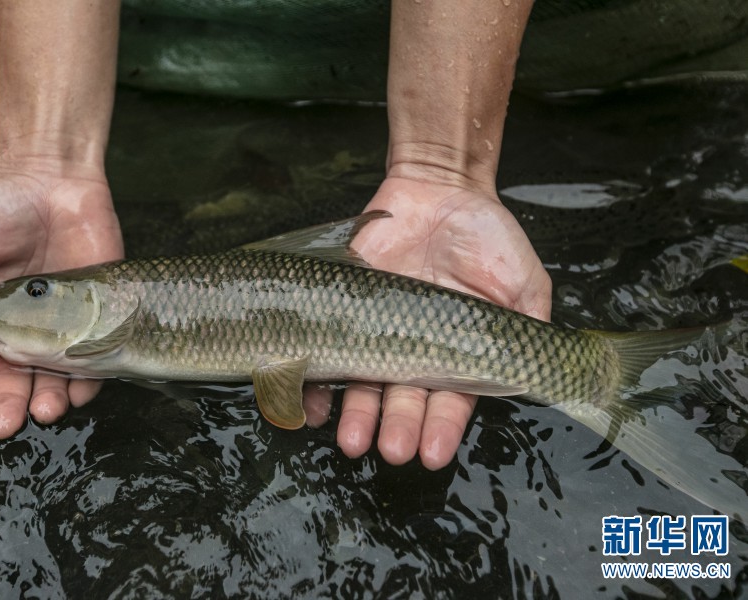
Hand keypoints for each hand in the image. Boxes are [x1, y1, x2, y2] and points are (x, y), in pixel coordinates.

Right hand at [0, 160, 123, 466]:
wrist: (51, 178)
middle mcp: (20, 333)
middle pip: (10, 386)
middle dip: (5, 410)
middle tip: (5, 425)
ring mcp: (61, 325)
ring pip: (52, 379)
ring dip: (47, 400)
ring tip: (45, 410)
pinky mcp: (97, 314)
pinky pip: (96, 356)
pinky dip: (90, 378)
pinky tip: (81, 390)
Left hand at [316, 176, 551, 469]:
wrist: (438, 191)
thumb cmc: (488, 238)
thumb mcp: (524, 282)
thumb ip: (527, 328)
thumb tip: (535, 374)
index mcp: (457, 354)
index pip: (450, 402)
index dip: (442, 429)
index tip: (432, 453)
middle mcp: (414, 351)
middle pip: (403, 400)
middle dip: (398, 428)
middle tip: (392, 450)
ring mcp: (375, 333)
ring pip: (363, 384)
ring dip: (357, 415)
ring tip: (353, 441)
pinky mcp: (343, 310)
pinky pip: (325, 349)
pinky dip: (315, 379)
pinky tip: (311, 404)